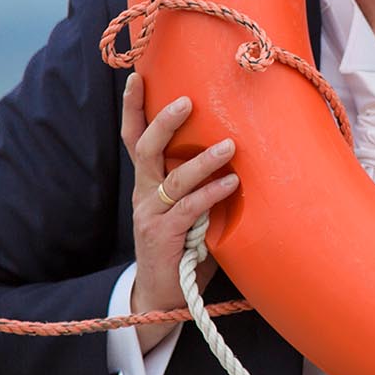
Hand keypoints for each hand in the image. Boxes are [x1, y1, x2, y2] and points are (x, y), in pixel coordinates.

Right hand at [121, 72, 240, 351]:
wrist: (163, 298)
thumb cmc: (185, 245)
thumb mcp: (192, 207)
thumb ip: (203, 181)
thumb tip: (241, 145)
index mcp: (149, 182)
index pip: (135, 138)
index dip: (134, 108)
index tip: (137, 76)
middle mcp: (145, 194)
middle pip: (145, 149)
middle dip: (164, 122)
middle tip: (188, 101)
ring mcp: (151, 215)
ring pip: (173, 178)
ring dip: (203, 160)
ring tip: (230, 145)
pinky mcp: (162, 238)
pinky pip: (188, 210)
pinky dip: (211, 194)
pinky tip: (231, 184)